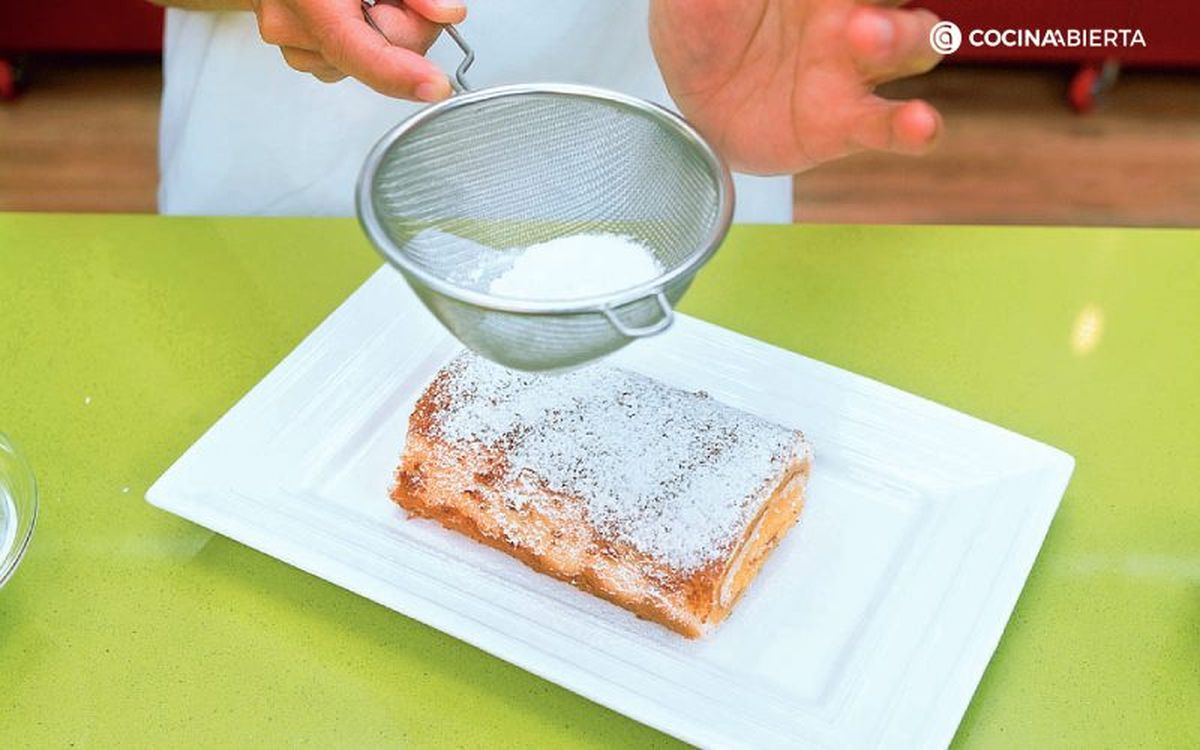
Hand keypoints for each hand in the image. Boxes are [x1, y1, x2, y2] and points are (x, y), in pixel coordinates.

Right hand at [251, 0, 464, 99]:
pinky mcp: (299, 53)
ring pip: (366, 63)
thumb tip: (445, 13)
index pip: (358, 50)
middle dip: (404, 27)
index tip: (434, 84)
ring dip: (384, 32)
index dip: (402, 72)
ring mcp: (291, 44)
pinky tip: (354, 8)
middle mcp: (291, 27)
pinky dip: (364, 38)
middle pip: (376, 57)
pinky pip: (350, 61)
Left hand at [650, 0, 943, 173]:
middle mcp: (850, 13)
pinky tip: (920, 124)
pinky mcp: (845, 124)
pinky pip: (888, 124)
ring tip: (866, 37)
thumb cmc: (702, 26)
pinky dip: (912, 127)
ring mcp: (853, 68)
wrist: (689, 102)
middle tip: (856, 7)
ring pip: (914, 44)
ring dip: (905, 38)